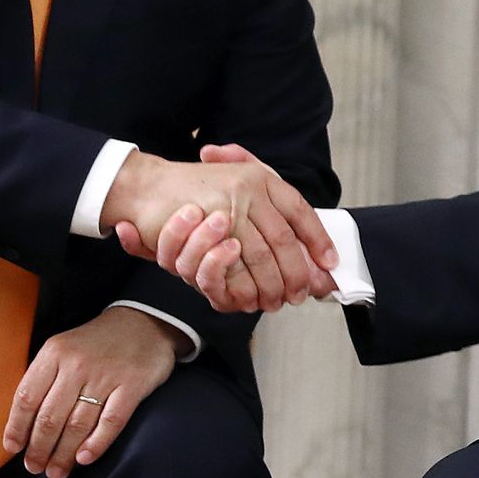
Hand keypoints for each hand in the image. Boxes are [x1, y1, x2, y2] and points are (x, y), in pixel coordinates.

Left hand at [2, 307, 182, 477]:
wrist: (144, 322)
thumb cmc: (97, 342)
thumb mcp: (64, 346)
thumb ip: (45, 377)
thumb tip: (24, 423)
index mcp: (55, 352)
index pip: (27, 397)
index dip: (16, 427)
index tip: (13, 448)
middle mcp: (77, 363)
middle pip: (50, 417)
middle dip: (39, 448)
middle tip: (35, 466)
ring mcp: (106, 375)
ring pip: (77, 425)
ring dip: (63, 454)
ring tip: (56, 471)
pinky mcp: (133, 385)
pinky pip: (110, 422)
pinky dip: (96, 444)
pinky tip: (84, 458)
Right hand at [101, 149, 338, 313]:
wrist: (148, 186)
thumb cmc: (194, 189)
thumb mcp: (234, 184)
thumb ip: (267, 211)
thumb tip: (307, 250)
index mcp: (259, 177)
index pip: (298, 210)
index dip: (317, 238)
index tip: (330, 263)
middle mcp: (248, 188)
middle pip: (284, 239)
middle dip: (297, 271)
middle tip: (302, 293)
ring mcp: (229, 207)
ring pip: (262, 256)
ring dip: (272, 284)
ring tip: (278, 300)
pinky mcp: (207, 229)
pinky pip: (235, 264)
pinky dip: (244, 285)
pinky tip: (250, 298)